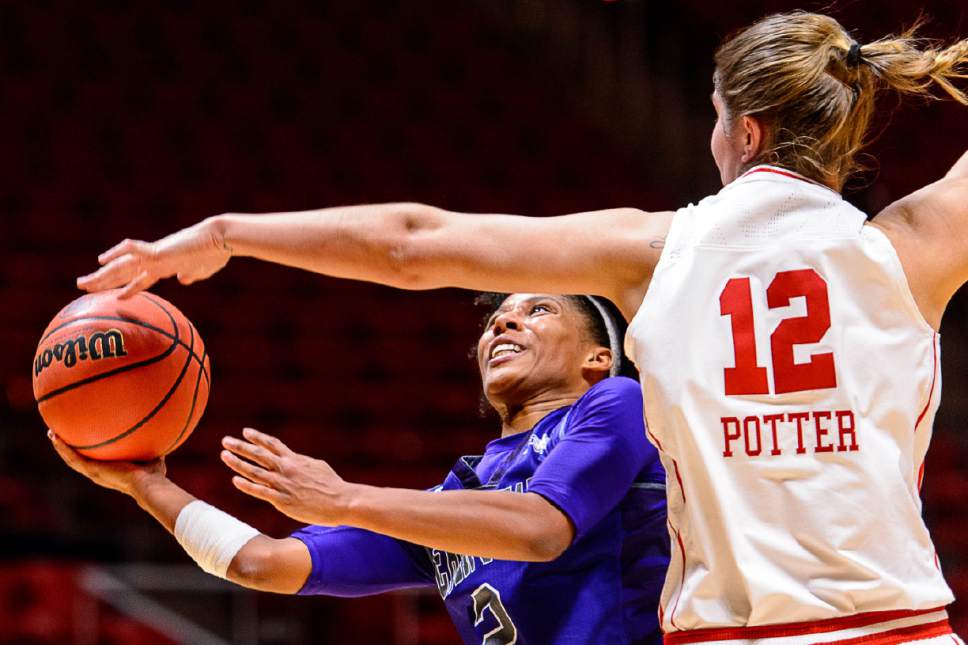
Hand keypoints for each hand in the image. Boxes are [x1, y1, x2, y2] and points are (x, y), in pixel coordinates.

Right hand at [48, 430, 166, 495]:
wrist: (147, 485)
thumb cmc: (154, 475)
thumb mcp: (153, 456)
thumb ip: (151, 446)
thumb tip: (159, 432)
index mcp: (110, 471)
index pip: (96, 461)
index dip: (88, 453)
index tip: (84, 443)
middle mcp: (99, 473)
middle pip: (79, 460)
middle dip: (70, 449)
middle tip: (61, 437)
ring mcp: (93, 473)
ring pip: (71, 459)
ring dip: (61, 446)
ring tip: (52, 434)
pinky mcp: (91, 470)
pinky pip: (73, 458)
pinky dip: (63, 448)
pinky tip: (55, 436)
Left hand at [76, 217, 231, 297]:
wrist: (221, 239)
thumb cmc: (215, 254)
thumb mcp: (202, 270)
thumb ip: (191, 275)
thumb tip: (182, 279)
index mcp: (166, 266)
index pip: (140, 278)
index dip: (128, 288)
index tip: (116, 296)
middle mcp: (155, 260)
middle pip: (123, 272)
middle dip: (103, 281)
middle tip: (82, 286)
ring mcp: (156, 255)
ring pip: (122, 265)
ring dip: (102, 275)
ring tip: (82, 283)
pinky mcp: (160, 250)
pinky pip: (134, 250)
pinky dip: (118, 253)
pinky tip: (102, 258)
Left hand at [221, 428, 353, 525]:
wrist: (341, 501)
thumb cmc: (332, 484)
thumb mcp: (317, 466)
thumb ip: (301, 462)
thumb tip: (292, 459)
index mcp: (295, 459)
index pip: (272, 444)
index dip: (257, 437)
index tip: (245, 432)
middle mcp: (287, 469)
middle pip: (259, 454)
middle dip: (240, 446)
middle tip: (225, 440)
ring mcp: (283, 485)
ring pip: (255, 471)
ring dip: (238, 463)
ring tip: (225, 456)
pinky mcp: (283, 501)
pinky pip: (260, 492)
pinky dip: (247, 485)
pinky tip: (235, 480)